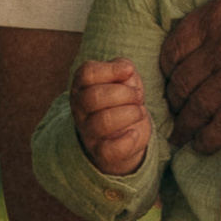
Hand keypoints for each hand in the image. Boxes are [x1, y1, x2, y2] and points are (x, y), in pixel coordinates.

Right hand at [71, 57, 152, 176]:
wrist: (126, 134)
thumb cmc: (123, 100)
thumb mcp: (124, 78)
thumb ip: (123, 68)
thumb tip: (126, 70)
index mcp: (82, 86)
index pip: (86, 73)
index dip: (111, 69)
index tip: (129, 71)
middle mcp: (80, 109)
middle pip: (93, 97)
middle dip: (125, 94)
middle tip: (138, 96)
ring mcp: (88, 131)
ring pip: (103, 122)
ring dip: (130, 114)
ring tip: (140, 112)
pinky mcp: (100, 152)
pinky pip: (110, 150)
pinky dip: (127, 141)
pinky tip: (134, 133)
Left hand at [163, 0, 220, 153]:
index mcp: (218, 13)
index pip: (175, 47)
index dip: (168, 66)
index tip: (171, 76)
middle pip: (183, 81)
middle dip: (174, 99)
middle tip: (174, 110)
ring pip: (198, 107)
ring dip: (186, 123)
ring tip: (182, 134)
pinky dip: (209, 138)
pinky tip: (203, 144)